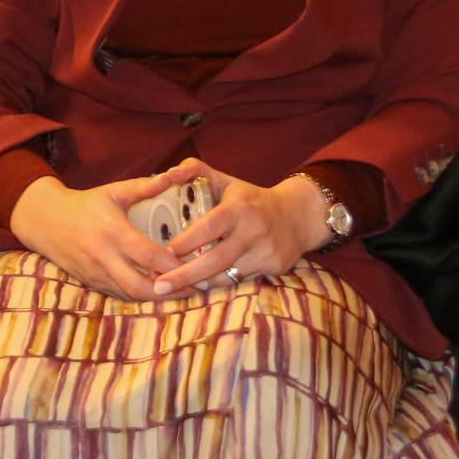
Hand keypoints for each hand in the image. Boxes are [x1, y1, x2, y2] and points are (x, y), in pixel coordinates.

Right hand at [7, 168, 192, 301]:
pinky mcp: (91, 283)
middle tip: (194, 287)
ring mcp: (96, 274)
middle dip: (170, 291)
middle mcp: (104, 257)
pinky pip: (121, 296)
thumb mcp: (113, 192)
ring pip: (132, 296)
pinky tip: (157, 291)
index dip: (175, 265)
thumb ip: (144, 187)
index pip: (150, 256)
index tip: (197, 265)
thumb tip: (173, 176)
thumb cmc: (84, 204)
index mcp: (112, 232)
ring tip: (181, 290)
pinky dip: (141, 296)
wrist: (44, 220)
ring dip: (158, 297)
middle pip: (142, 287)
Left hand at [153, 159, 332, 293]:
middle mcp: (254, 230)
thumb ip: (195, 170)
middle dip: (185, 275)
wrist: (299, 215)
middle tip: (160, 285)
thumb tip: (169, 173)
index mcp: (238, 208)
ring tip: (173, 288)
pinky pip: (240, 280)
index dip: (186, 241)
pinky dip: (219, 283)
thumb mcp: (226, 180)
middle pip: (216, 259)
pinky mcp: (276, 267)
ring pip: (227, 275)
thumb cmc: (251, 199)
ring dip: (199, 283)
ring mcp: (267, 251)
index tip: (166, 250)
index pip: (209, 227)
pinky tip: (200, 285)